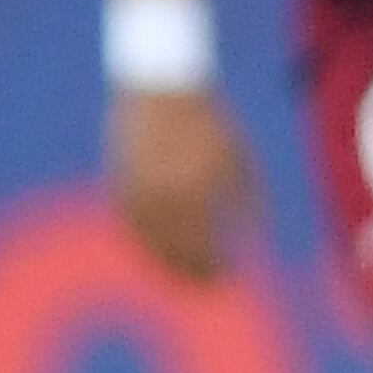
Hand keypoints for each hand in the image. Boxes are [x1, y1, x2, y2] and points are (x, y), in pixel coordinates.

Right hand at [106, 86, 250, 284]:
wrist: (163, 85)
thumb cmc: (212, 124)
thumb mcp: (241, 161)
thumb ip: (250, 204)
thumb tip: (255, 242)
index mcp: (197, 190)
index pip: (203, 245)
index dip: (215, 267)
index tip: (228, 279)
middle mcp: (162, 195)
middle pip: (174, 249)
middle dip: (190, 272)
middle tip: (206, 287)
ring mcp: (135, 188)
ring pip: (147, 240)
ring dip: (164, 261)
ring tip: (182, 274)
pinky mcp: (118, 180)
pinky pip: (129, 222)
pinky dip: (143, 240)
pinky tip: (159, 248)